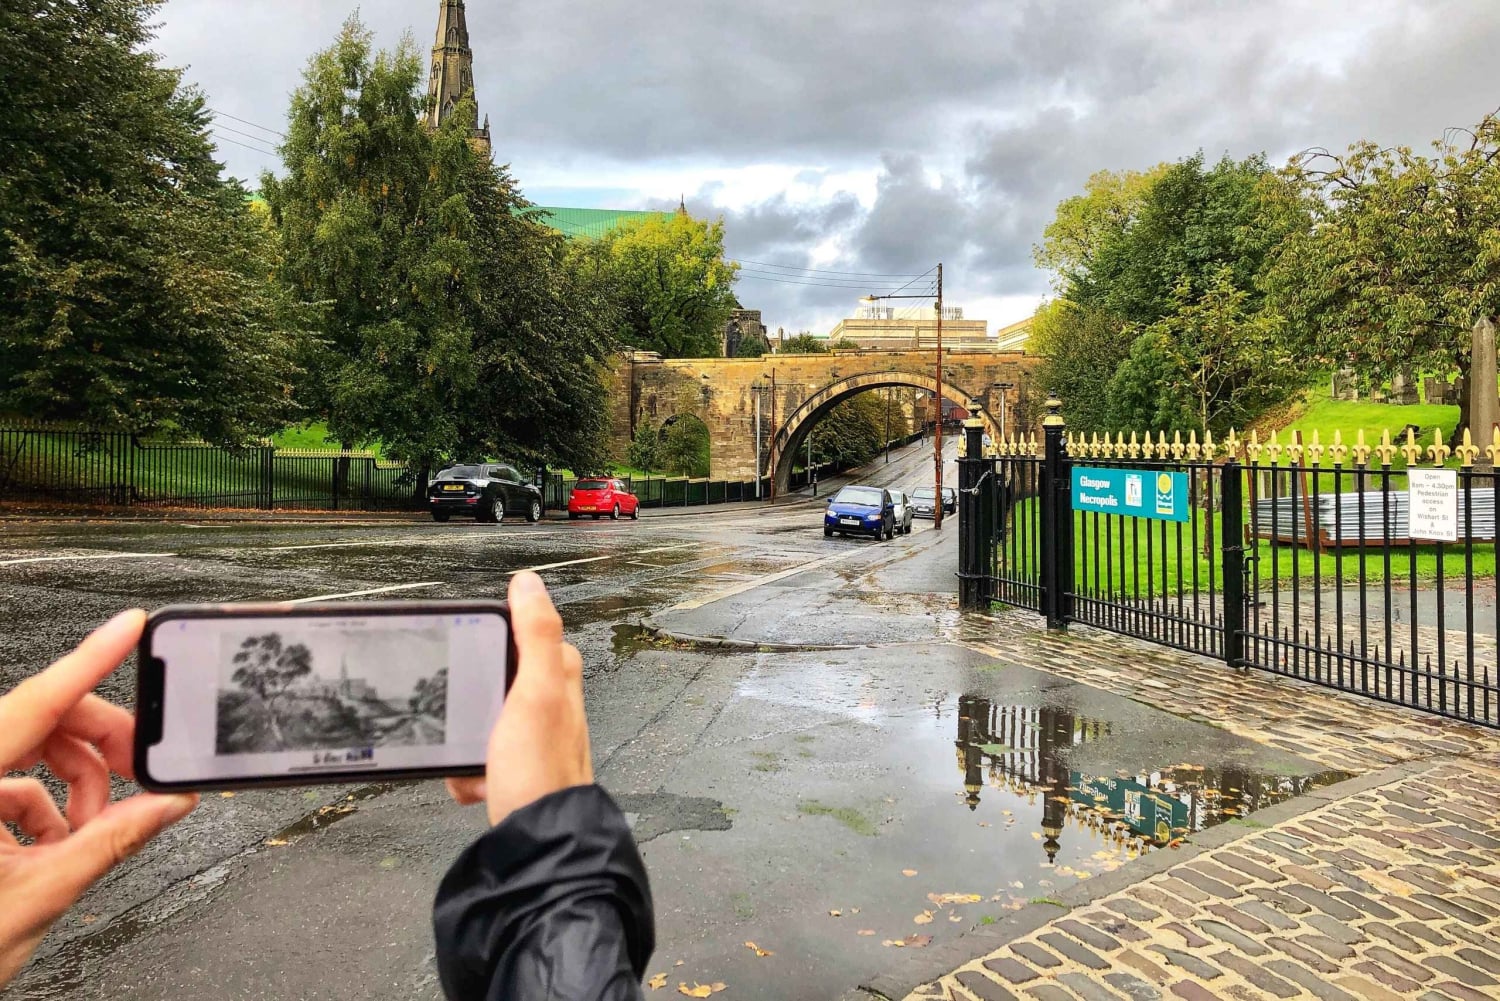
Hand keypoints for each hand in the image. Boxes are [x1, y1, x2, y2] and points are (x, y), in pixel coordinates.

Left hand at [0, 610, 197, 986]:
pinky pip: (10, 782)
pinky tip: (56, 847)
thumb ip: (109, 842)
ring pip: (29, 751)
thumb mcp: (37, 896)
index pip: (36, 701)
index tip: (130, 628)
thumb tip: (166, 804)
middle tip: (144, 774)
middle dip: (100, 745)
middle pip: (42, 722)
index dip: (90, 659)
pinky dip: (46, 807)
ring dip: (76, 784)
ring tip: (92, 833)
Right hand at [447, 572, 592, 824]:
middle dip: (472, 697)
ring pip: (483, 723)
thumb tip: (529, 582)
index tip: (470, 645)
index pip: (531, 636)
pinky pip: (478, 761)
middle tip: (464, 711)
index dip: (498, 638)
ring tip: (470, 755)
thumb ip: (536, 632)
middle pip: (498, 681)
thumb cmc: (540, 770)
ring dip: (466, 739)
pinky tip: (472, 783)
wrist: (538, 841)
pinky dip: (468, 773)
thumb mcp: (536, 690)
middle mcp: (553, 707)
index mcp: (561, 679)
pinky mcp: (517, 772)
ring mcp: (535, 741)